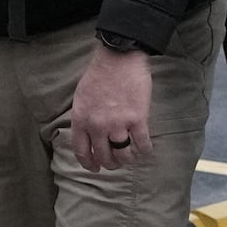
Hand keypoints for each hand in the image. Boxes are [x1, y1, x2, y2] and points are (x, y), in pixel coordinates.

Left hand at [66, 43, 154, 171]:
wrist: (119, 58)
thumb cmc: (99, 74)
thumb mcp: (81, 98)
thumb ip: (83, 118)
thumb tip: (88, 136)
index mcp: (81, 120)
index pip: (82, 152)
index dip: (89, 164)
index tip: (95, 168)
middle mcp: (97, 126)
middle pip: (104, 157)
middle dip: (111, 163)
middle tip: (116, 162)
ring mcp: (118, 124)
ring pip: (124, 155)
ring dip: (128, 160)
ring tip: (131, 157)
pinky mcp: (137, 120)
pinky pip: (142, 145)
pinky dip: (145, 150)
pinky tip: (145, 150)